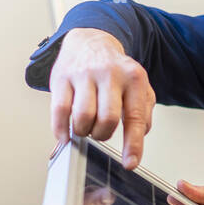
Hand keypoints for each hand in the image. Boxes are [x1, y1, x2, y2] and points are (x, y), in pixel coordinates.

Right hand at [49, 28, 155, 169]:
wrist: (90, 41)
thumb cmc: (115, 70)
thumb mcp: (138, 86)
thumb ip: (143, 112)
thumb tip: (138, 140)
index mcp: (134, 78)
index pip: (135, 117)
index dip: (133, 144)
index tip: (129, 163)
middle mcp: (110, 74)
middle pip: (107, 119)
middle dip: (103, 135)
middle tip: (100, 133)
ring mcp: (84, 75)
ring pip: (83, 117)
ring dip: (84, 132)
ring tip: (85, 128)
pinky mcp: (62, 78)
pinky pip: (59, 111)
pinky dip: (61, 129)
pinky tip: (65, 133)